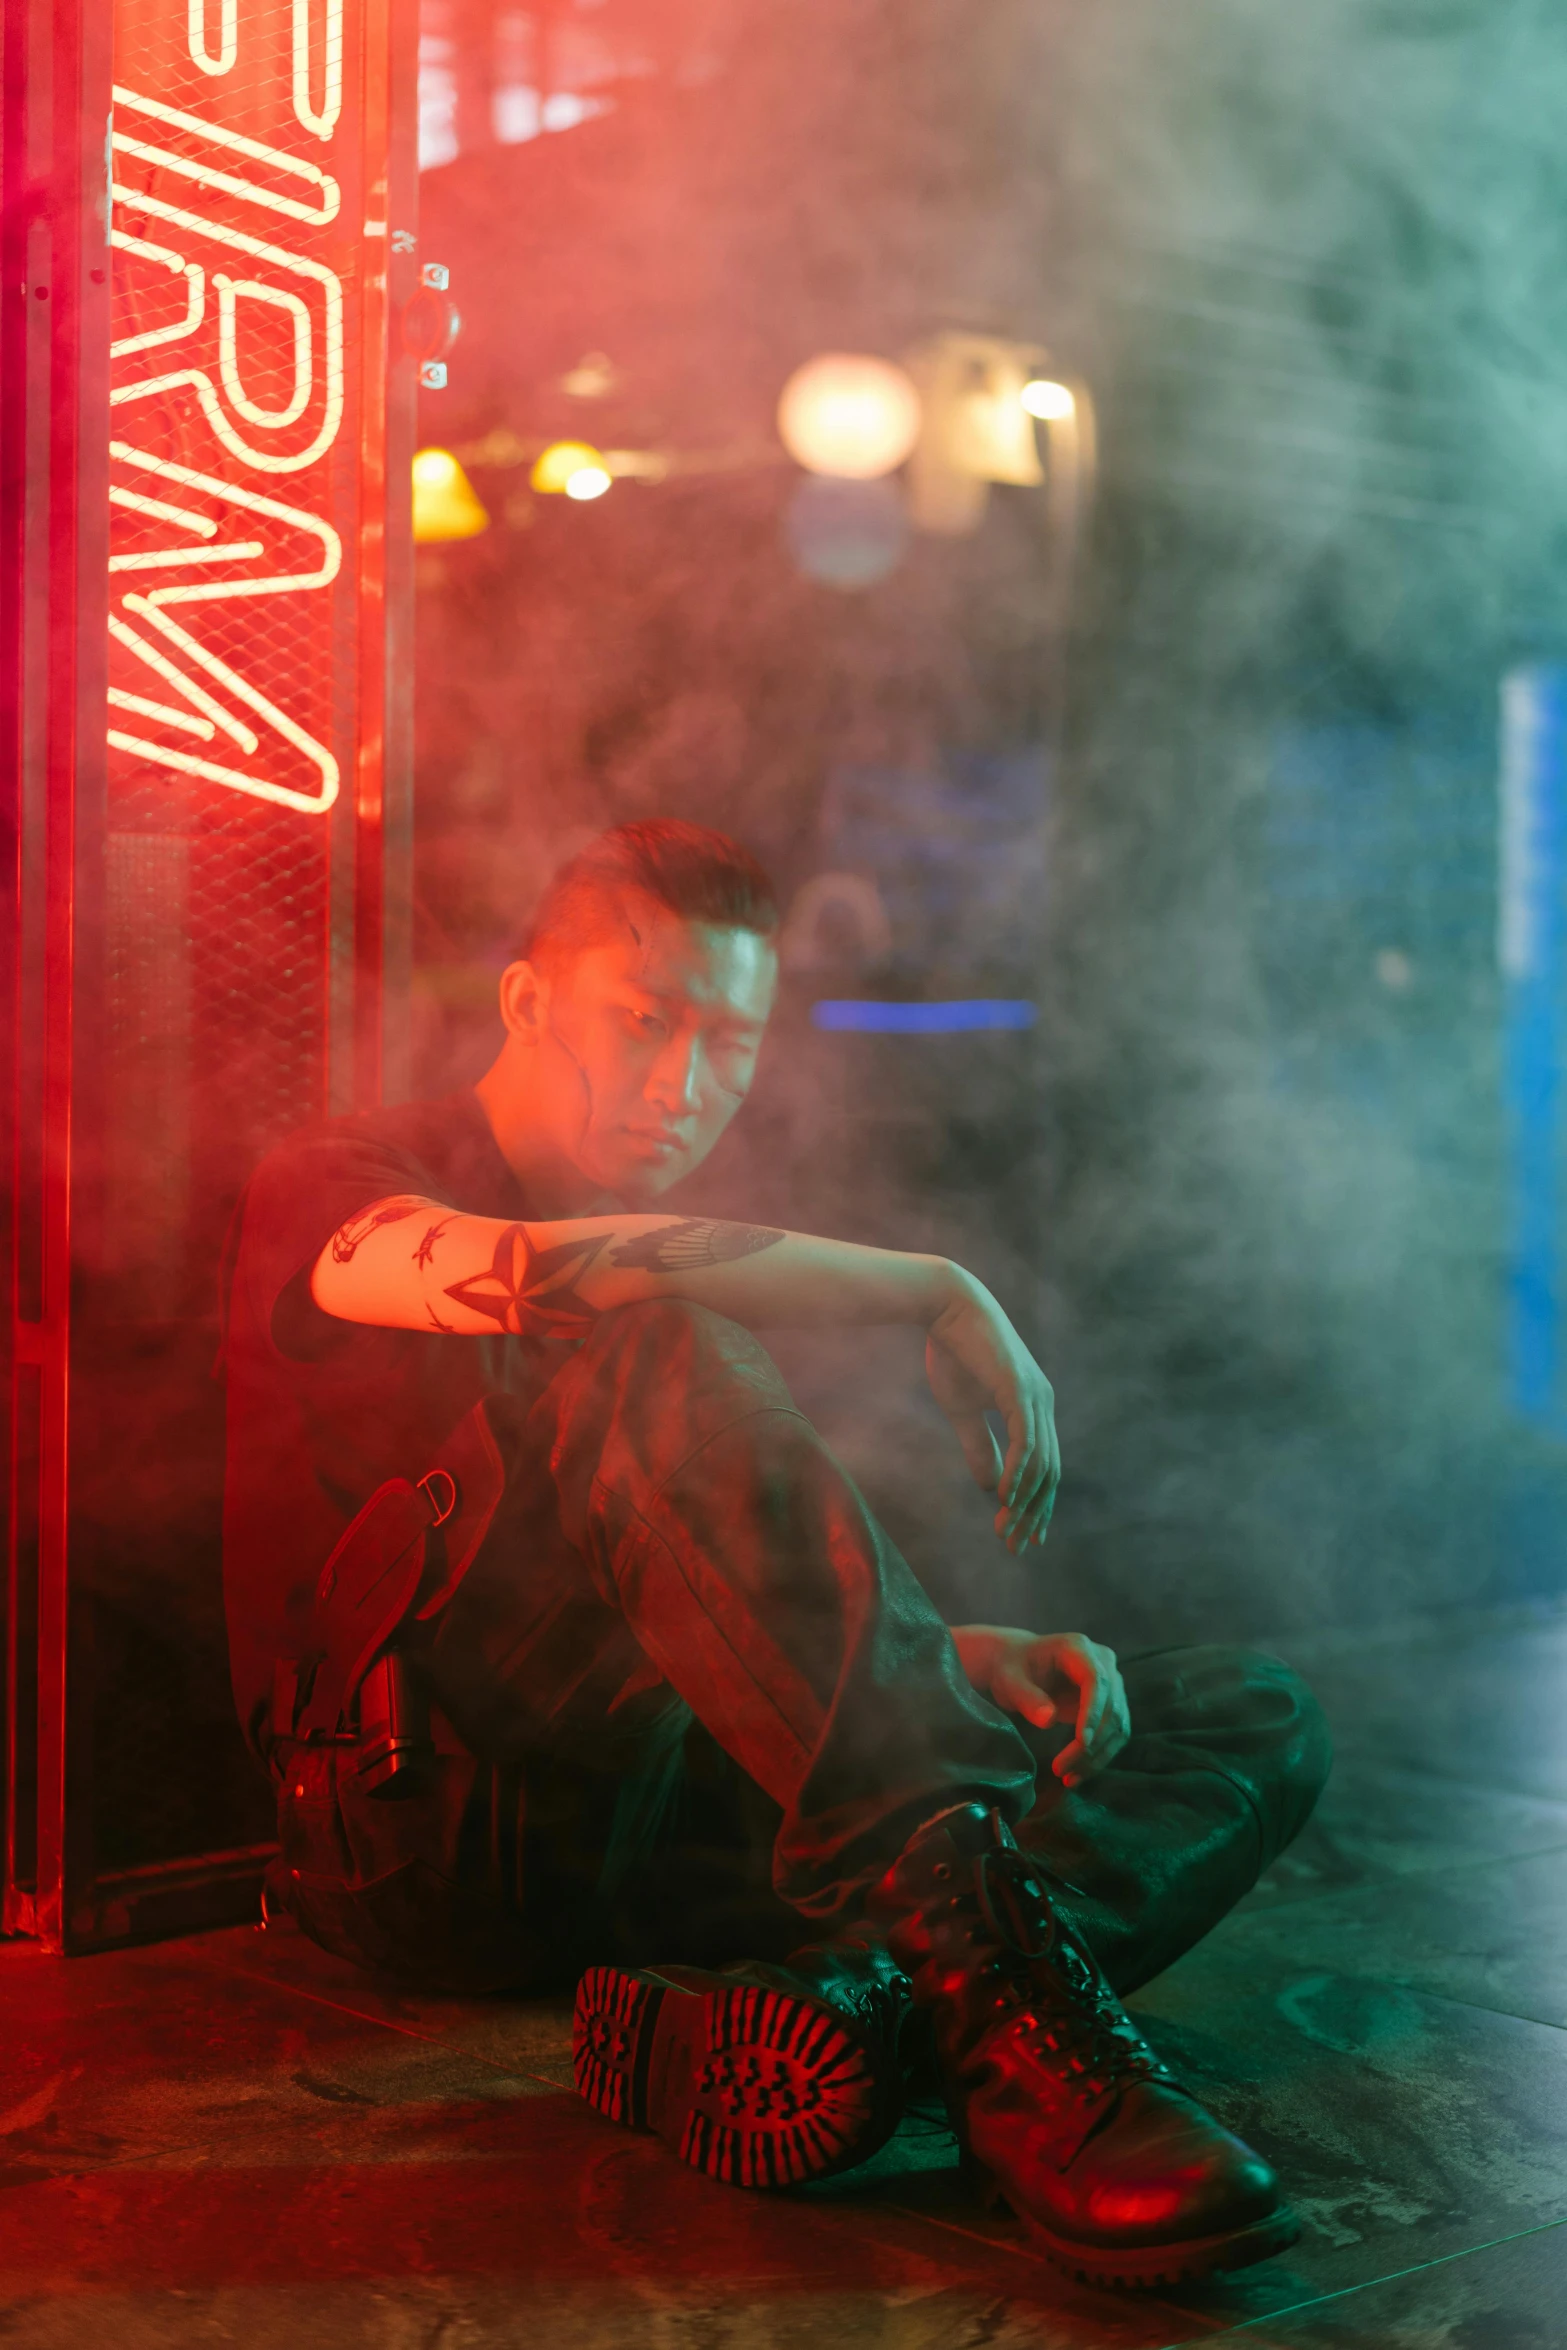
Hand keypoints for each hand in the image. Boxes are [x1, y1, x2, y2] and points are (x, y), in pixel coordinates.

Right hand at [926, 1273, 1059, 1551]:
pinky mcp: (1020, 1389)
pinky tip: (1008, 1497)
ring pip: (1041, 1463)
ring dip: (1025, 1501)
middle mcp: (1043, 1403)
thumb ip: (980, 1447)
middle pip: (1050, 1473)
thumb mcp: (964, 1411)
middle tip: (1014, 1545)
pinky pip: (1027, 1441)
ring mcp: (1035, 1396)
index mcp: (1034, 1408)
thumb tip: (992, 1486)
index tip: (1022, 1537)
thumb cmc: (953, 1352)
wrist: (945, 1307)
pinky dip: (1020, 1472)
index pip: (1045, 1467)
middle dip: (1033, 1513)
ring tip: (1006, 1529)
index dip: (1036, 1505)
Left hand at [949, 1626, 1129, 1786]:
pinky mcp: (1111, 1703)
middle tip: (1063, 1771)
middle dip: (1091, 1744)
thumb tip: (1049, 1719)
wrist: (1018, 1664)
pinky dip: (1100, 1755)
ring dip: (1098, 1756)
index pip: (1096, 1680)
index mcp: (1078, 1648)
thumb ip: (1027, 1697)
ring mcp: (1111, 1682)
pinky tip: (1078, 1773)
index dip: (1092, 1712)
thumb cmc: (1012, 1668)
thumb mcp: (1009, 1680)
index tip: (1082, 1742)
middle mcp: (1103, 1661)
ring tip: (1069, 1779)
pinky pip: (1114, 1733)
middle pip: (1111, 1706)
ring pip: (1118, 1724)